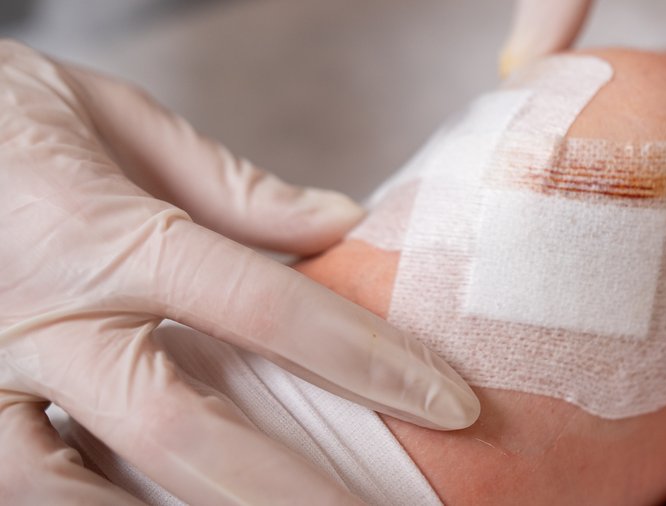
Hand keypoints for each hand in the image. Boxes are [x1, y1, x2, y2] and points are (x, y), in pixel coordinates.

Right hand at [0, 40, 477, 504]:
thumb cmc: (11, 115)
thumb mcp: (122, 122)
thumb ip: (233, 188)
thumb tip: (342, 223)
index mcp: (106, 233)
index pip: (265, 306)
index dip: (368, 361)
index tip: (449, 404)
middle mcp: (43, 318)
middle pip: (182, 432)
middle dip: (290, 494)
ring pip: (74, 493)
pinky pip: (23, 487)